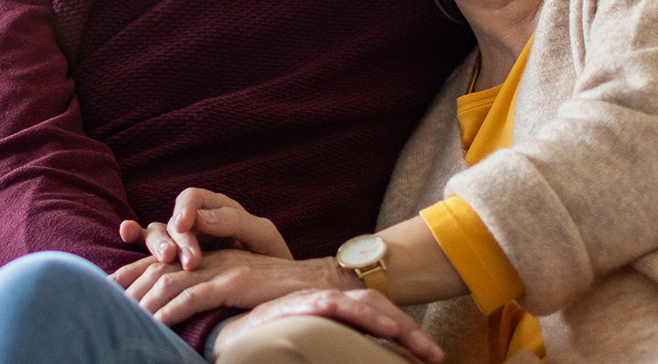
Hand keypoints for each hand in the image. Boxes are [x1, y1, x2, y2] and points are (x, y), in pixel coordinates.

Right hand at [115, 187, 289, 271]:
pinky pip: (147, 249)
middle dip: (175, 238)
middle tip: (187, 260)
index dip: (185, 210)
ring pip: (156, 234)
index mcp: (216, 208)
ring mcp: (180, 241)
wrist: (274, 286)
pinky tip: (126, 234)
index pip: (192, 199)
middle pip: (172, 220)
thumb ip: (235, 222)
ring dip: (157, 246)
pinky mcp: (172, 262)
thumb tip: (201, 217)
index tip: (185, 226)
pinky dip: (134, 238)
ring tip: (167, 260)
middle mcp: (194, 222)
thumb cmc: (272, 258)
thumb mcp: (262, 237)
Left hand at [123, 248, 352, 324]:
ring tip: (123, 316)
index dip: (133, 269)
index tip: (108, 284)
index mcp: (211, 254)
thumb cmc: (280, 291)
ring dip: (144, 299)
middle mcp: (213, 256)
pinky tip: (155, 324)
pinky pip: (196, 295)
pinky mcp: (236, 282)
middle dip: (129, 283)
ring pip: (171, 278)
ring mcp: (223, 267)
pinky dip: (172, 310)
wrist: (320, 284)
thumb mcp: (239, 286)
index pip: (163, 260)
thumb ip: (212, 289)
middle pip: (159, 266)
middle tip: (103, 299)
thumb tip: (183, 305)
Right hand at [210, 289, 443, 363]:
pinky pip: (332, 307)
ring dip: (393, 323)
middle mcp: (326, 300)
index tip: (431, 357)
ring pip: (361, 305)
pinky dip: (359, 315)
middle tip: (435, 356)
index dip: (407, 332)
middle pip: (378, 307)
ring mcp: (311, 300)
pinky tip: (380, 325)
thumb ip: (333, 345)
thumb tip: (361, 357)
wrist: (222, 330)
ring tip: (419, 346)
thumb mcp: (309, 341)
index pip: (378, 313)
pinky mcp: (294, 305)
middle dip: (410, 332)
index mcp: (333, 308)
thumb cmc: (263, 338)